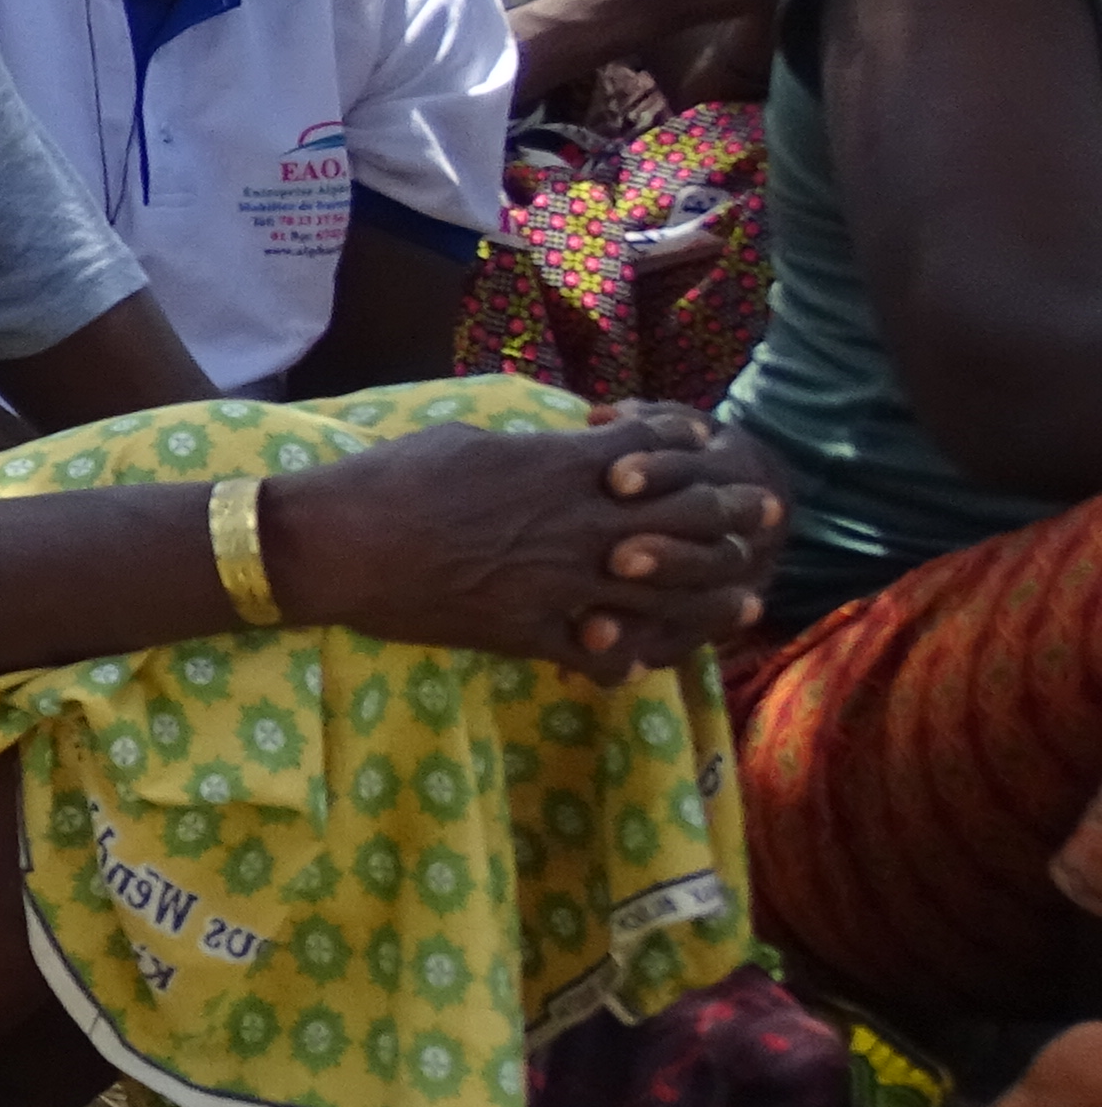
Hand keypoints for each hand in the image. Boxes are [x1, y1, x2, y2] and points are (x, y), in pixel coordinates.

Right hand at [267, 403, 784, 673]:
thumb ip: (527, 449)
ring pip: (664, 598)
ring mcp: (559, 584)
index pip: (655, 453)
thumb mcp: (466, 439)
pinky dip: (625, 662)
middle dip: (732, 517)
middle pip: (684, 521)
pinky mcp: (529, 633)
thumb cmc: (390, 477)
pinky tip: (639, 666)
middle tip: (766, 518)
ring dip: (710, 600)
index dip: (692, 449)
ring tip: (743, 602)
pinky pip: (598, 657)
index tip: (715, 450)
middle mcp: (577, 525)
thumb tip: (551, 446)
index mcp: (558, 468)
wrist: (339, 543)